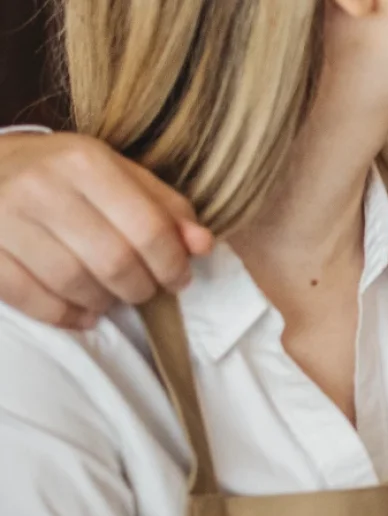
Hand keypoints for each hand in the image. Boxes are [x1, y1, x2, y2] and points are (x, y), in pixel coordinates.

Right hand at [0, 132, 213, 328]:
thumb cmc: (62, 176)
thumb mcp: (116, 175)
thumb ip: (164, 208)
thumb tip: (203, 244)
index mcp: (83, 161)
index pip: (150, 231)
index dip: (173, 266)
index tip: (176, 278)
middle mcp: (42, 186)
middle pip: (117, 265)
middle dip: (140, 289)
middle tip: (141, 289)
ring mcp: (5, 220)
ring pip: (78, 288)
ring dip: (103, 303)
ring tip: (107, 295)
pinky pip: (37, 303)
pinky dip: (67, 316)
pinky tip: (80, 311)